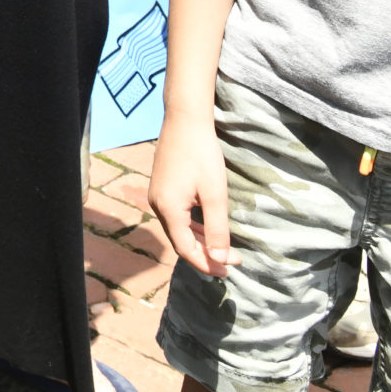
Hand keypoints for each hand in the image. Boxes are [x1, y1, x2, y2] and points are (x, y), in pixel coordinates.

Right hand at [149, 116, 237, 277]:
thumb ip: (217, 229)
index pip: (186, 249)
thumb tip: (220, 259)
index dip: (207, 264)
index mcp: (168, 210)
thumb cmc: (202, 155)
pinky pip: (177, 217)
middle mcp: (157, 206)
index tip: (229, 270)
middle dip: (206, 254)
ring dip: (200, 241)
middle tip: (232, 261)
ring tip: (224, 249)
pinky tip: (208, 228)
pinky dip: (193, 227)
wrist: (185, 121)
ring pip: (179, 230)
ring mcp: (158, 196)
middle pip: (180, 241)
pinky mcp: (162, 189)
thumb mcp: (215, 194)